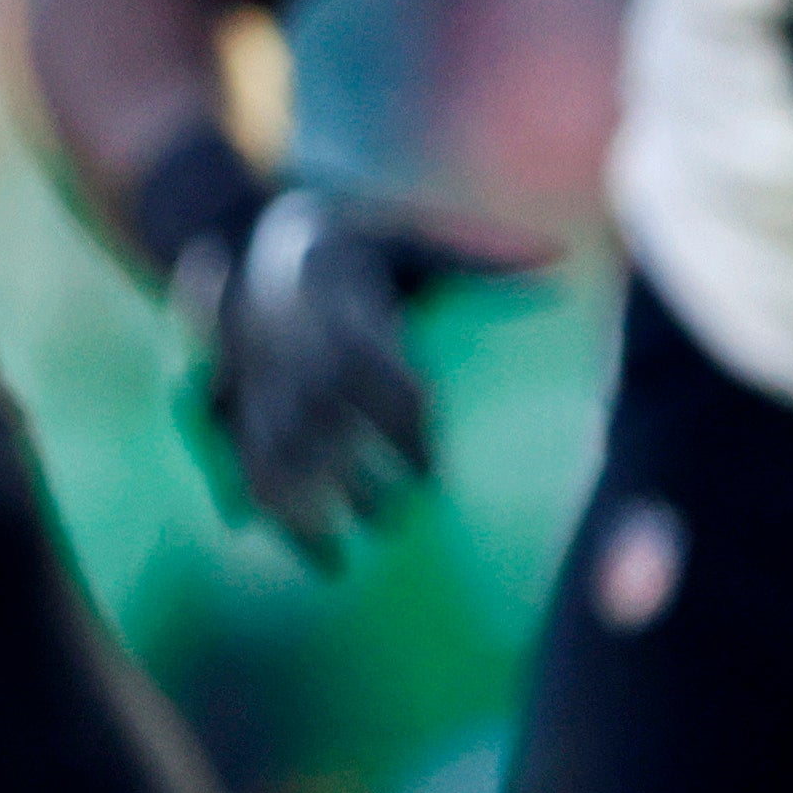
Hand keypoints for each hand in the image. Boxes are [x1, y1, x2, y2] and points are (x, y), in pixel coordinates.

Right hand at [182, 182, 540, 556]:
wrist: (242, 233)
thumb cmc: (352, 242)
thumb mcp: (410, 238)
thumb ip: (479, 255)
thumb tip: (562, 262)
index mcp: (335, 302)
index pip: (368, 374)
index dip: (399, 429)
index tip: (430, 472)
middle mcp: (288, 343)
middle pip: (316, 423)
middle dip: (350, 477)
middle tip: (394, 517)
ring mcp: (254, 376)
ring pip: (269, 450)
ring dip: (300, 508)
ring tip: (340, 558)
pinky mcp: (231, 401)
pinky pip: (243, 463)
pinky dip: (272, 516)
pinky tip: (313, 559)